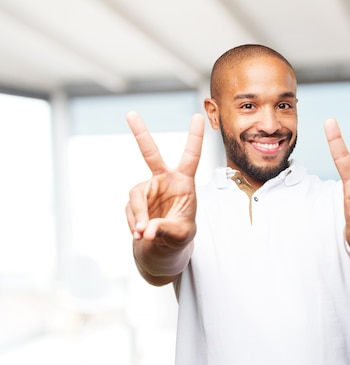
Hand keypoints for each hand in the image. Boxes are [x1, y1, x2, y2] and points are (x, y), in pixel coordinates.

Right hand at [125, 111, 203, 249]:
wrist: (163, 245)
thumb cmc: (180, 235)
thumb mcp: (180, 235)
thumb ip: (165, 230)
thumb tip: (146, 230)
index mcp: (184, 181)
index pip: (191, 156)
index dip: (195, 137)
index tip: (198, 115)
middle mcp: (163, 179)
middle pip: (150, 153)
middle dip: (140, 133)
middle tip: (131, 113)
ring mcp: (147, 188)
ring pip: (136, 197)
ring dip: (138, 217)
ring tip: (143, 234)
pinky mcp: (135, 200)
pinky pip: (131, 211)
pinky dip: (134, 225)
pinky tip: (140, 235)